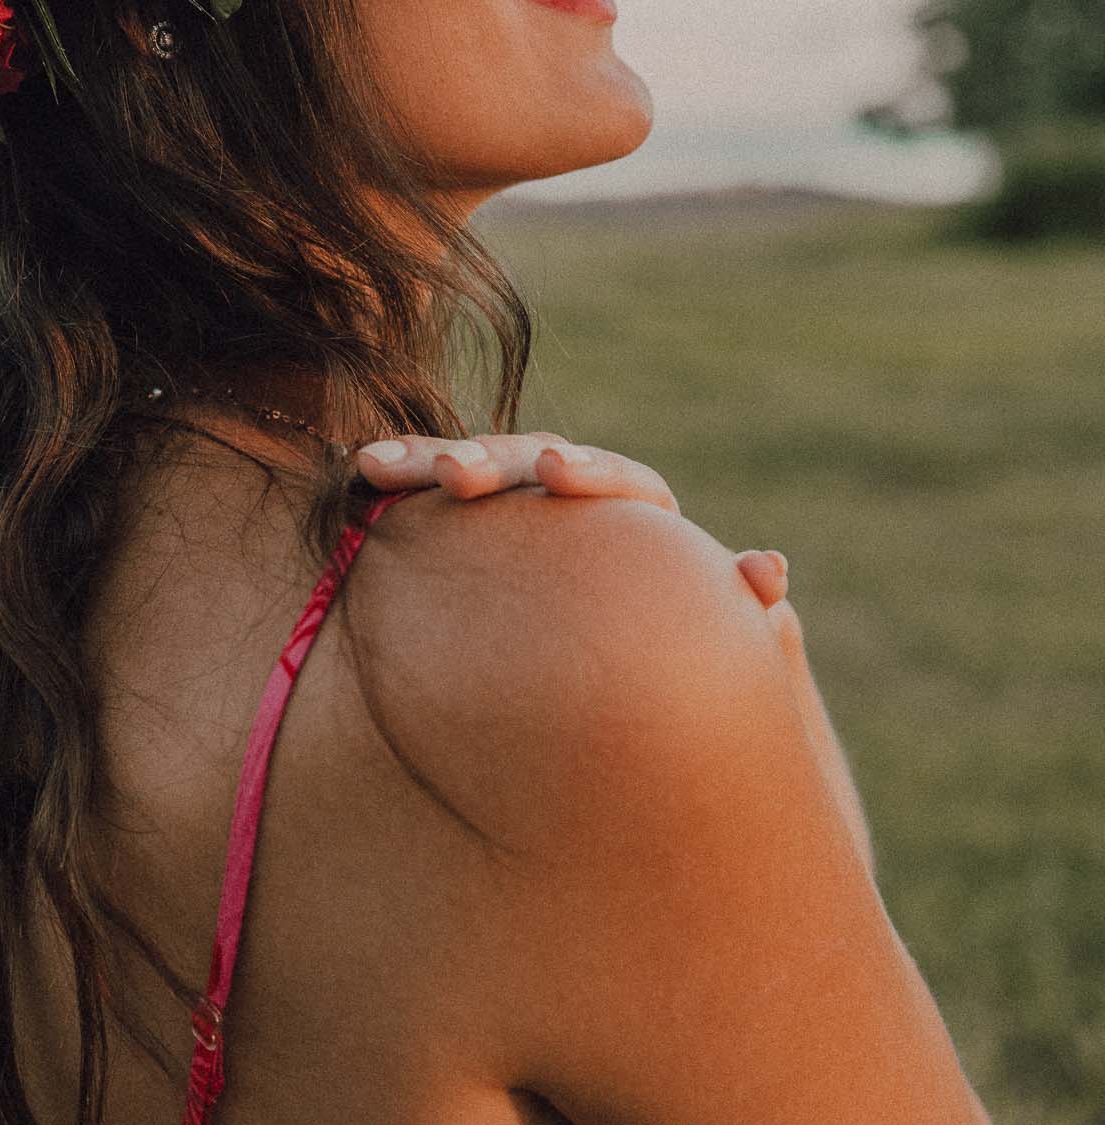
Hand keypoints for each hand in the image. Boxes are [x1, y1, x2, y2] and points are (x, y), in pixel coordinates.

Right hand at [355, 431, 789, 610]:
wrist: (623, 667)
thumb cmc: (675, 645)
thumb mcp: (707, 625)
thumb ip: (734, 598)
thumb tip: (767, 569)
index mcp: (637, 507)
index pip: (616, 478)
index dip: (585, 471)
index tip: (551, 472)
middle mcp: (572, 490)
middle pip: (529, 457)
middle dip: (490, 459)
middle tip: (456, 479)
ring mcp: (516, 501)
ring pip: (472, 465)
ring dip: (425, 462)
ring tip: (374, 467)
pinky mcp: (468, 518)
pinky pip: (429, 489)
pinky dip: (399, 478)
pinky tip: (357, 476)